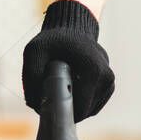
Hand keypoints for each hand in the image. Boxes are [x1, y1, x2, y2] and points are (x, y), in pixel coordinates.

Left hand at [22, 0, 113, 121]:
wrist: (72, 28)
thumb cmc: (53, 39)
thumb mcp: (35, 52)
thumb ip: (31, 77)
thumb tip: (35, 105)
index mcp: (93, 70)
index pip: (80, 108)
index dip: (61, 111)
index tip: (48, 107)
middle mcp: (106, 76)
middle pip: (84, 111)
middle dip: (67, 108)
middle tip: (50, 97)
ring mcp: (109, 81)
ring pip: (90, 110)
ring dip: (74, 106)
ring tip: (60, 89)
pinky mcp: (109, 84)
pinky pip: (94, 104)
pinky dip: (81, 102)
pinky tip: (70, 89)